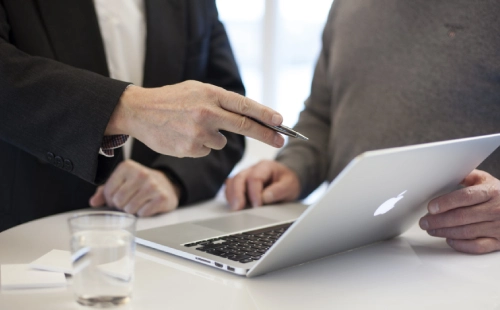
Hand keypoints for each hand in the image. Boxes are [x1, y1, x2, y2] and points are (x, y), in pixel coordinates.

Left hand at [89, 160, 179, 216]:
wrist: (166, 184)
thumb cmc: (140, 184)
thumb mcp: (122, 182)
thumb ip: (105, 190)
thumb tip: (93, 202)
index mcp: (127, 167)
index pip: (108, 191)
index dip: (110, 199)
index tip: (118, 197)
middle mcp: (141, 173)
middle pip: (118, 201)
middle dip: (121, 206)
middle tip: (128, 202)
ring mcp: (153, 185)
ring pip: (130, 209)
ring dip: (132, 211)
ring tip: (138, 203)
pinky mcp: (162, 197)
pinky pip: (143, 213)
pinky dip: (143, 213)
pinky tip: (147, 205)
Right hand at [106, 81, 284, 157]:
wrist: (139, 111)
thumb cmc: (171, 99)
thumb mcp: (196, 89)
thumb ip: (220, 101)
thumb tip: (246, 115)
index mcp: (210, 94)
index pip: (245, 106)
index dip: (265, 115)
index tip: (281, 122)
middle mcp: (207, 112)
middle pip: (245, 126)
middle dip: (266, 134)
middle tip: (281, 140)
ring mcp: (198, 132)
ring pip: (221, 142)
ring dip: (213, 137)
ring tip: (191, 126)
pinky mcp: (190, 149)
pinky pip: (206, 150)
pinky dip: (199, 145)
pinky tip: (183, 135)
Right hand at [225, 160, 299, 209]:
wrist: (287, 180)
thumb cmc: (287, 182)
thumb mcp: (290, 185)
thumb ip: (279, 190)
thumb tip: (265, 197)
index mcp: (265, 166)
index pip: (254, 178)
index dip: (254, 192)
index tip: (257, 205)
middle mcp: (252, 169)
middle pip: (239, 178)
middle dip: (237, 194)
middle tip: (238, 208)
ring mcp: (245, 176)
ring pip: (232, 182)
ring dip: (231, 196)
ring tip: (234, 208)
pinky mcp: (241, 184)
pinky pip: (230, 188)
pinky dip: (230, 196)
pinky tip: (234, 206)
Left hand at [419, 169, 499, 253]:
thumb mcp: (487, 180)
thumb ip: (467, 177)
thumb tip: (445, 173)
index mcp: (491, 192)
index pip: (465, 197)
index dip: (446, 203)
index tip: (431, 207)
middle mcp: (496, 210)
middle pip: (461, 217)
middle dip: (438, 220)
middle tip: (424, 221)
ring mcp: (498, 227)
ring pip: (466, 232)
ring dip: (444, 232)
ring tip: (431, 229)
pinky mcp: (499, 242)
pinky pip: (477, 246)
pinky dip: (461, 245)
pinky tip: (449, 240)